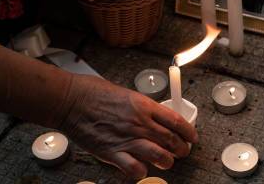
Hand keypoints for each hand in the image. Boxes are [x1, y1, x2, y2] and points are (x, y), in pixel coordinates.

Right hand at [59, 74, 197, 179]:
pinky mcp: (112, 152)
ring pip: (159, 155)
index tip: (192, 137)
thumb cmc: (94, 92)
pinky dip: (141, 171)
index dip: (188, 131)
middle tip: (183, 151)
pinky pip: (134, 168)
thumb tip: (155, 117)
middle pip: (171, 140)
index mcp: (144, 105)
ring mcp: (126, 138)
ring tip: (168, 162)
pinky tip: (142, 169)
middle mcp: (139, 122)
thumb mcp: (126, 93)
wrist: (71, 100)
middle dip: (182, 148)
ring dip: (167, 161)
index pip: (176, 120)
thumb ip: (142, 107)